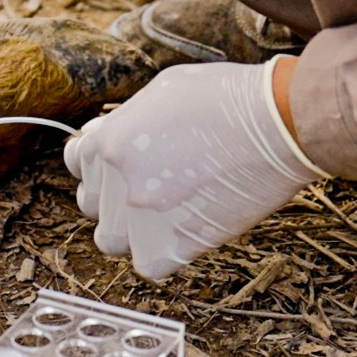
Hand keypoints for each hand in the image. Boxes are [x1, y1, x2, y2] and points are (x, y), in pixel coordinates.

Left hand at [63, 60, 323, 279]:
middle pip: (92, 203)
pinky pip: (149, 265)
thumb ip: (127, 121)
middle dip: (112, 195)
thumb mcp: (162, 91)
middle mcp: (118, 183)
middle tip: (149, 185)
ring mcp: (147, 217)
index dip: (99, 162)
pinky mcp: (179, 243)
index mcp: (109, 142)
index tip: (119, 163)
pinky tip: (178, 234)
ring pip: (112, 241)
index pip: (77, 162)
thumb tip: (111, 137)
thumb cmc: (228, 98)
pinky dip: (158, 254)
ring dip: (129, 230)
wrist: (279, 124)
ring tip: (159, 214)